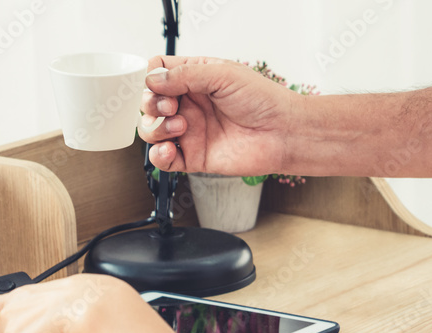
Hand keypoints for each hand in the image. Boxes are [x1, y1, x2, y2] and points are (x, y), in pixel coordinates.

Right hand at [141, 56, 301, 175]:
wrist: (283, 133)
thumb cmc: (263, 100)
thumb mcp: (223, 74)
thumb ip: (185, 75)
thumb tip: (152, 79)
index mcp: (195, 79)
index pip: (157, 74)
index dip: (149, 78)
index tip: (154, 83)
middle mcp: (189, 104)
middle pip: (148, 103)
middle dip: (149, 104)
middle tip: (168, 106)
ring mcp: (190, 131)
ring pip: (151, 130)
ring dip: (155, 128)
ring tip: (179, 126)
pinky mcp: (193, 157)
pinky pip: (163, 159)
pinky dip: (158, 155)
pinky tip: (169, 149)